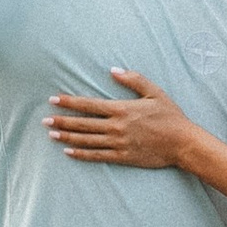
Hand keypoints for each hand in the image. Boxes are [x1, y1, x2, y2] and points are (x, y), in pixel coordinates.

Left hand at [44, 70, 193, 169]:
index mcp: (122, 109)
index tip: (54, 100)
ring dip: (67, 136)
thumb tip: (113, 70)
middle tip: (44, 119)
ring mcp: (118, 143)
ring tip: (51, 133)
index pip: (89, 105)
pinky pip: (97, 155)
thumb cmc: (170, 116)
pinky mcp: (123, 157)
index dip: (70, 102)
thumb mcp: (154, 92)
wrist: (183, 143)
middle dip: (62, 120)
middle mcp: (116, 127)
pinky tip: (69, 151)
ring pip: (87, 140)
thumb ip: (133, 79)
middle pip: (83, 123)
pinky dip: (81, 153)